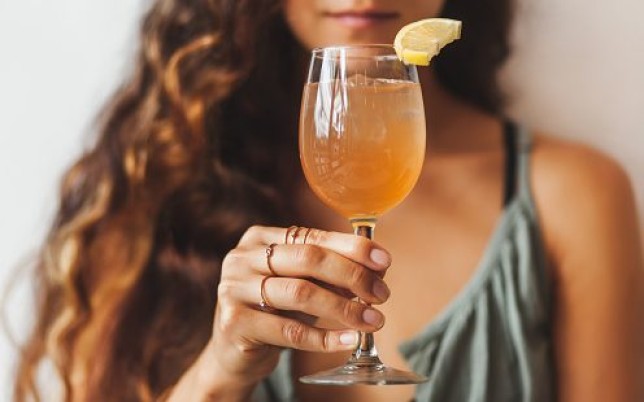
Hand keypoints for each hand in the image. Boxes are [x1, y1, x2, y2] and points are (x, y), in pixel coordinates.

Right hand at [205, 225, 391, 387]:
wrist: (233, 351)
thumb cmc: (273, 312)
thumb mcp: (300, 285)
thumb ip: (330, 274)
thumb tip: (377, 270)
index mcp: (260, 239)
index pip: (312, 237)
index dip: (351, 248)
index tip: (384, 261)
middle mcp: (243, 258)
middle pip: (308, 259)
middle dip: (352, 275)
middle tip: (381, 294)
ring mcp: (235, 289)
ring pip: (301, 293)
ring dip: (344, 308)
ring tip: (373, 319)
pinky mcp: (234, 322)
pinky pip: (290, 331)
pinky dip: (325, 337)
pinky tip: (350, 339)